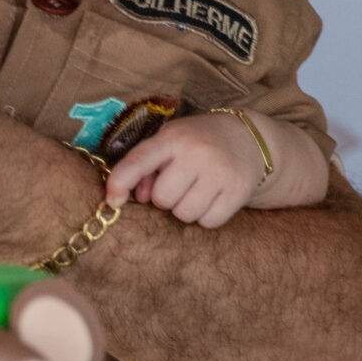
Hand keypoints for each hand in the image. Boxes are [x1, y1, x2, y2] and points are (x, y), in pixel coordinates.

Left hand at [105, 116, 264, 226]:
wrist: (248, 139)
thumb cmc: (197, 143)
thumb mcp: (170, 143)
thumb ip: (147, 166)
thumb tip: (139, 197)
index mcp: (173, 138)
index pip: (139, 160)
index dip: (120, 182)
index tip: (113, 201)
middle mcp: (197, 153)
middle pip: (163, 198)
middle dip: (166, 197)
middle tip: (179, 184)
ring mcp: (220, 172)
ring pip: (184, 214)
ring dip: (185, 209)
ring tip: (196, 190)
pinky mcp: (238, 191)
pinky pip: (208, 222)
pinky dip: (206, 216)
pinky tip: (213, 197)